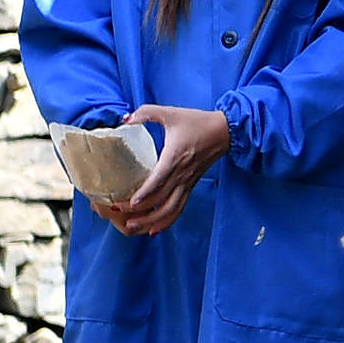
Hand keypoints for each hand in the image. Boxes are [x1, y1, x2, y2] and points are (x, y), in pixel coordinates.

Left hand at [96, 105, 230, 235]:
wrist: (224, 131)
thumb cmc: (197, 121)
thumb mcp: (170, 113)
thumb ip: (146, 113)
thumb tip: (124, 118)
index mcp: (175, 157)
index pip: (159, 180)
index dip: (145, 194)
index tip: (130, 203)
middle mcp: (181, 174)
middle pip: (161, 200)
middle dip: (139, 211)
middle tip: (119, 213)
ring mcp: (187, 182)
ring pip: (170, 210)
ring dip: (152, 221)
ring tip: (133, 227)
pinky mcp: (191, 186)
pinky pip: (179, 208)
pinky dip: (167, 221)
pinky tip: (154, 230)